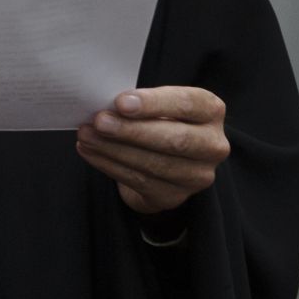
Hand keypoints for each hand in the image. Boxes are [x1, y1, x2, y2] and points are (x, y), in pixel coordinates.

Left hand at [75, 86, 229, 214]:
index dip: (154, 103)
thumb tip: (105, 104)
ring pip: (154, 164)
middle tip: (99, 121)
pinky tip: (89, 151)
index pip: (186, 104)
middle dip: (132, 131)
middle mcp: (212, 145)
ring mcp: (197, 175)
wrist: (161, 157)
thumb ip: (139, 102)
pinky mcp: (174, 196)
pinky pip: (139, 181)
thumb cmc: (156, 118)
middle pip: (175, 139)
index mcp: (210, 111)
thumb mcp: (156, 103)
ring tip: (86, 136)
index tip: (121, 102)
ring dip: (114, 149)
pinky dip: (109, 165)